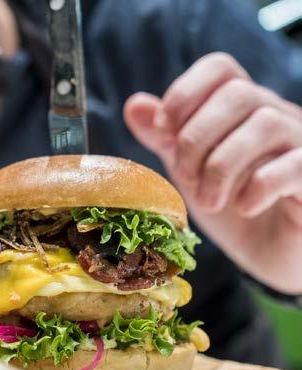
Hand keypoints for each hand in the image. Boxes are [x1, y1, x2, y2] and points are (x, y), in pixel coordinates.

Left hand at [124, 52, 301, 293]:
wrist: (267, 250)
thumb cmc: (229, 203)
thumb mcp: (189, 169)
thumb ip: (165, 138)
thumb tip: (134, 104)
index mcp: (240, 109)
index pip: (219, 68)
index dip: (185, 93)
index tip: (162, 132)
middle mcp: (275, 115)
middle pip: (237, 93)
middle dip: (196, 139)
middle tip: (184, 178)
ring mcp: (300, 142)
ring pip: (266, 123)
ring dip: (221, 167)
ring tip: (208, 200)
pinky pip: (296, 163)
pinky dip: (260, 185)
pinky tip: (243, 207)